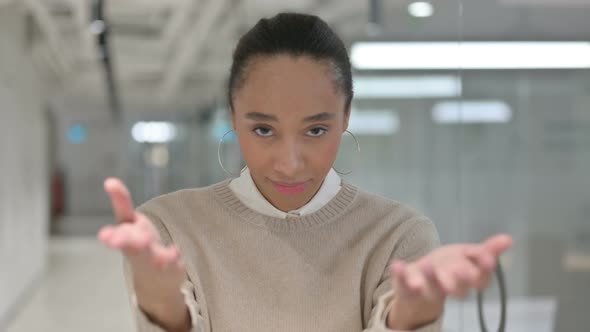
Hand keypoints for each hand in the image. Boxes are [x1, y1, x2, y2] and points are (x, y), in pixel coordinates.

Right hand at [97, 178, 187, 327]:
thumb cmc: (140, 245)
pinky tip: (175, 252)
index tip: (107, 193)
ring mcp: (152, 258)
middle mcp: (137, 246)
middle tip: (108, 235)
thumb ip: (121, 202)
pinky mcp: (169, 266)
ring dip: (143, 248)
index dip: (117, 200)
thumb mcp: (129, 223)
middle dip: (120, 239)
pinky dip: (171, 257)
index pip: (121, 214)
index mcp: (127, 232)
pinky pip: (170, 261)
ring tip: (144, 241)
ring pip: (146, 253)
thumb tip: (110, 181)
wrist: (155, 282)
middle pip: (128, 242)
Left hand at [386, 234, 512, 329]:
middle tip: (459, 270)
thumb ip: (487, 251)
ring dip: (429, 277)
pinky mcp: (406, 288)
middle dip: (458, 279)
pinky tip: (397, 264)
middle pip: (457, 288)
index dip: (484, 271)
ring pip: (430, 287)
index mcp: (466, 281)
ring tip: (427, 265)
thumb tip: (509, 239)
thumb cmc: (449, 267)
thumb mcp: (468, 256)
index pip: (480, 279)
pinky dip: (400, 274)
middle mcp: (448, 288)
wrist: (419, 286)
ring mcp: (426, 290)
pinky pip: (402, 283)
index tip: (488, 260)